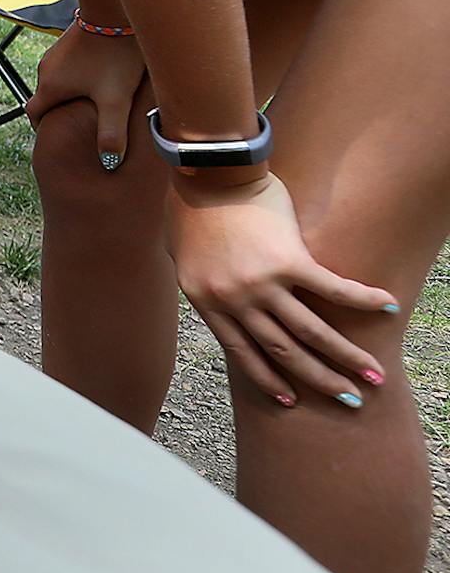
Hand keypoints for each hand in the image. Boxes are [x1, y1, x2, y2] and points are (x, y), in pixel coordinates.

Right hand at [27, 19, 144, 168]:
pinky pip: (68, 65)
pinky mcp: (69, 40)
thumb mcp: (115, 100)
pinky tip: (103, 74)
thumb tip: (108, 164)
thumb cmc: (113, 56)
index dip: (43, 127)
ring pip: (58, 80)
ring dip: (71, 91)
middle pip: (46, 97)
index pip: (33, 114)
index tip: (61, 134)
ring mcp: (56, 53)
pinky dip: (79, 75)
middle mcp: (46, 70)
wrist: (114, 8)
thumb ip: (111, 134)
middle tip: (83, 120)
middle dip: (60, 110)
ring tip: (97, 98)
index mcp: (50, 87)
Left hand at [169, 171, 398, 406]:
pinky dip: (363, 300)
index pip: (242, 354)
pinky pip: (333, 290)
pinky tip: (387, 308)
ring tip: (375, 375)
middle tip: (349, 400)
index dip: (269, 379)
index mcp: (207, 302)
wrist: (206, 171)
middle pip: (283, 352)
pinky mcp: (289, 261)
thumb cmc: (191, 206)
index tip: (292, 401)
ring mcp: (262, 284)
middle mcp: (235, 301)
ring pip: (311, 333)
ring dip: (347, 356)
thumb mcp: (184, 256)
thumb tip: (218, 294)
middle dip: (319, 379)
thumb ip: (204, 282)